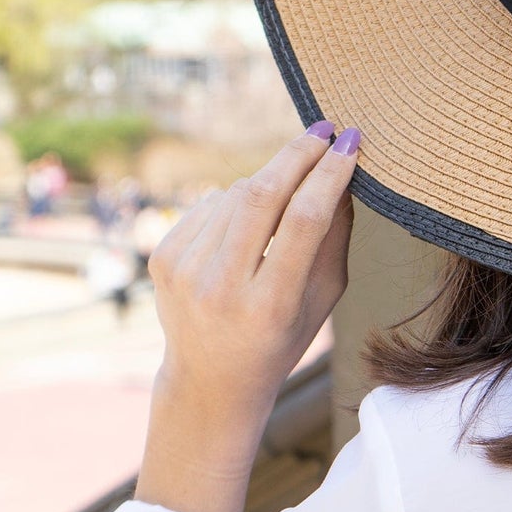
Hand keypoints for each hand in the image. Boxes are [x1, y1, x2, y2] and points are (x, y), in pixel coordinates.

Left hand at [148, 122, 360, 409]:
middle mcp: (220, 287)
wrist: (211, 381)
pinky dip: (235, 203)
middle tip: (323, 131)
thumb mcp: (322, 299)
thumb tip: (343, 171)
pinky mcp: (162, 258)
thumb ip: (335, 238)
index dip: (329, 174)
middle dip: (297, 155)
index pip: (303, 221)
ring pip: (236, 193)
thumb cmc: (282, 336)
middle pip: (261, 196)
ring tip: (285, 202)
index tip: (350, 142)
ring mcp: (184, 271)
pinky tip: (243, 231)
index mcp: (269, 305)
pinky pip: (210, 203)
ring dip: (268, 183)